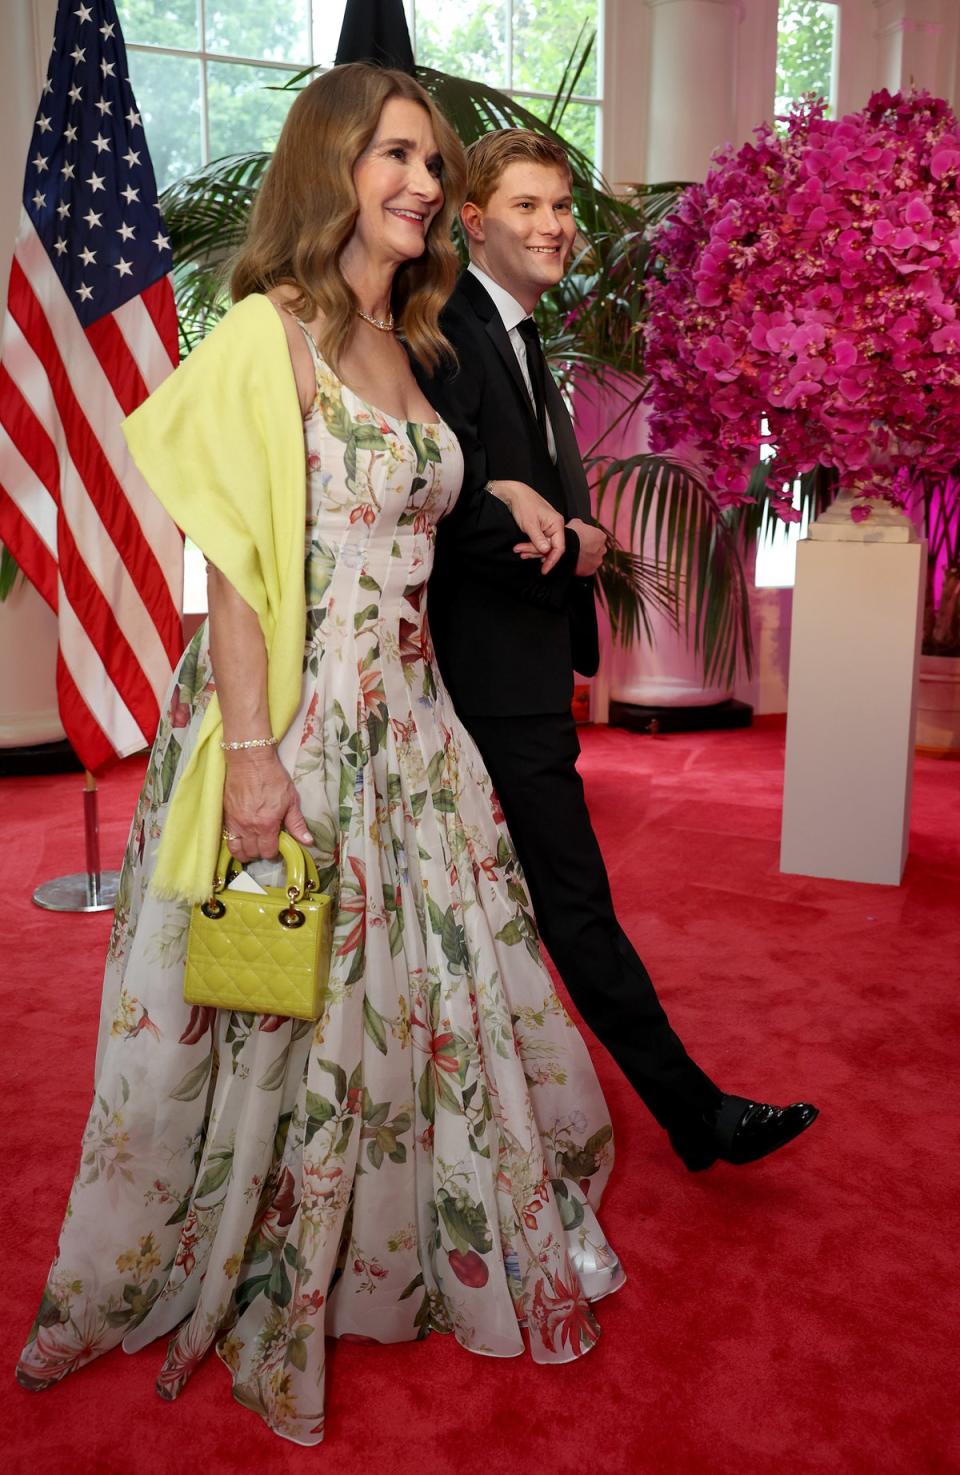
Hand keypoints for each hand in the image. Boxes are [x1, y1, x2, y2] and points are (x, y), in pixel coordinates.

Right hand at [221, 749, 313, 863]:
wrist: (250, 761)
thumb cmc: (272, 777)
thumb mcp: (291, 800)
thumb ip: (297, 824)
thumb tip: (308, 841)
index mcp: (266, 825)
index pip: (268, 852)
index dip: (275, 852)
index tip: (278, 845)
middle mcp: (248, 827)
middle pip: (252, 853)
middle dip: (261, 852)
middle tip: (267, 843)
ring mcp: (234, 822)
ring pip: (236, 850)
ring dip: (246, 852)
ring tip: (253, 845)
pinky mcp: (225, 816)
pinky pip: (226, 838)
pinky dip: (234, 843)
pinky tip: (242, 838)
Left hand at [486, 478, 565, 574]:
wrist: (514, 494)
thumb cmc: (524, 505)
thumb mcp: (530, 524)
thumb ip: (538, 539)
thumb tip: (546, 552)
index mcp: (556, 524)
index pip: (559, 547)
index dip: (552, 560)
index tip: (544, 570)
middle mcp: (555, 526)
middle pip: (550, 548)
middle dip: (535, 552)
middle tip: (520, 552)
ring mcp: (548, 528)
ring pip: (543, 546)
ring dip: (531, 550)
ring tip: (518, 550)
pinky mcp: (541, 529)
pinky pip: (539, 542)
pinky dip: (531, 546)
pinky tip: (522, 549)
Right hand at [567, 518, 606, 576]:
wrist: (564, 550)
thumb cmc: (571, 535)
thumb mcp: (575, 522)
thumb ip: (582, 524)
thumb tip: (580, 524)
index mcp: (601, 536)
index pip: (598, 537)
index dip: (590, 538)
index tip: (583, 540)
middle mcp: (602, 549)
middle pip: (598, 549)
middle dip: (591, 549)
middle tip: (580, 548)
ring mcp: (597, 561)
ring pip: (594, 560)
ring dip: (588, 559)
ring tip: (577, 557)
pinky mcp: (591, 571)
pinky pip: (588, 569)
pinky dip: (584, 567)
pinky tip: (576, 563)